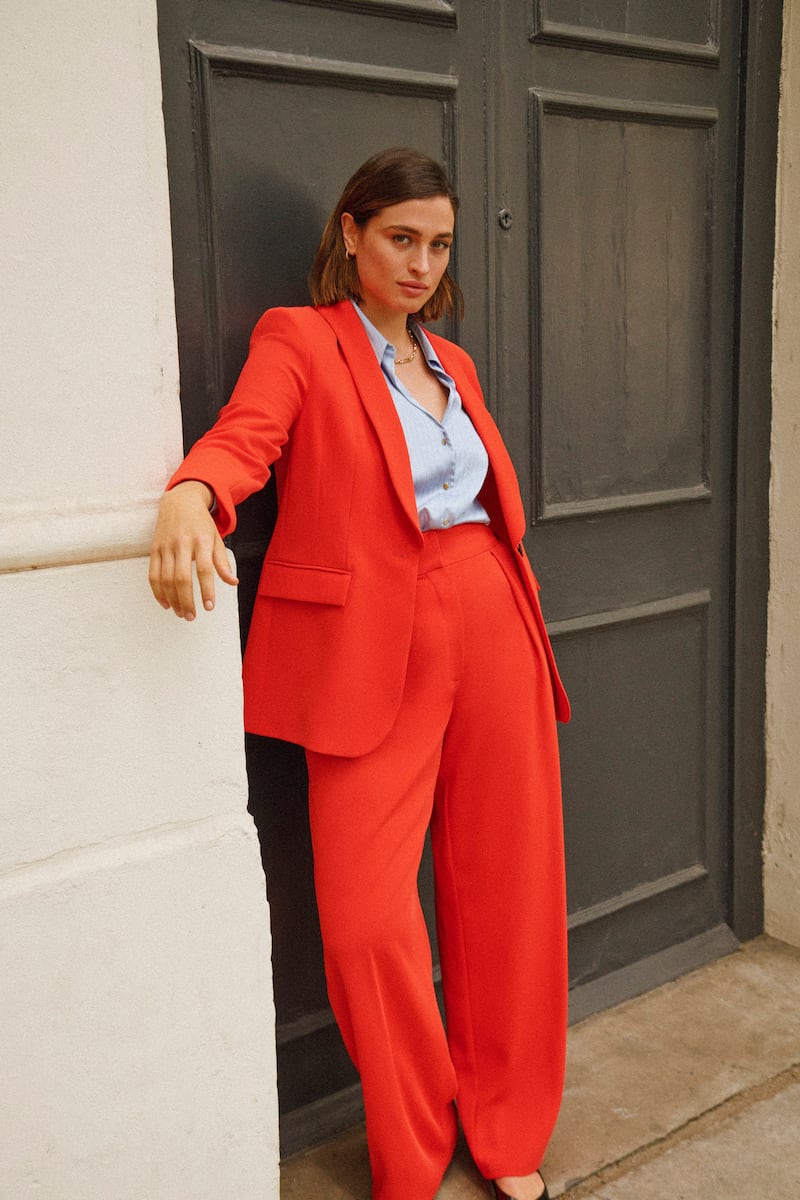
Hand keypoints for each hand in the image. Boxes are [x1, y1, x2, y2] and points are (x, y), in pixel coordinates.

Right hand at [148, 480, 238, 619]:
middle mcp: (182, 544)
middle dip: (186, 600)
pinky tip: (166, 603)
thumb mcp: (216, 538)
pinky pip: (153, 574)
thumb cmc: (201, 523)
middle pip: (182, 577)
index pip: (204, 569)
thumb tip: (233, 582)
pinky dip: (157, 591)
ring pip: (166, 578)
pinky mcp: (154, 549)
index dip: (207, 589)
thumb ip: (222, 562)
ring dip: (172, 599)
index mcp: (201, 541)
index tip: (209, 606)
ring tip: (181, 613)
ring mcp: (166, 546)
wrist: (180, 501)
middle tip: (191, 616)